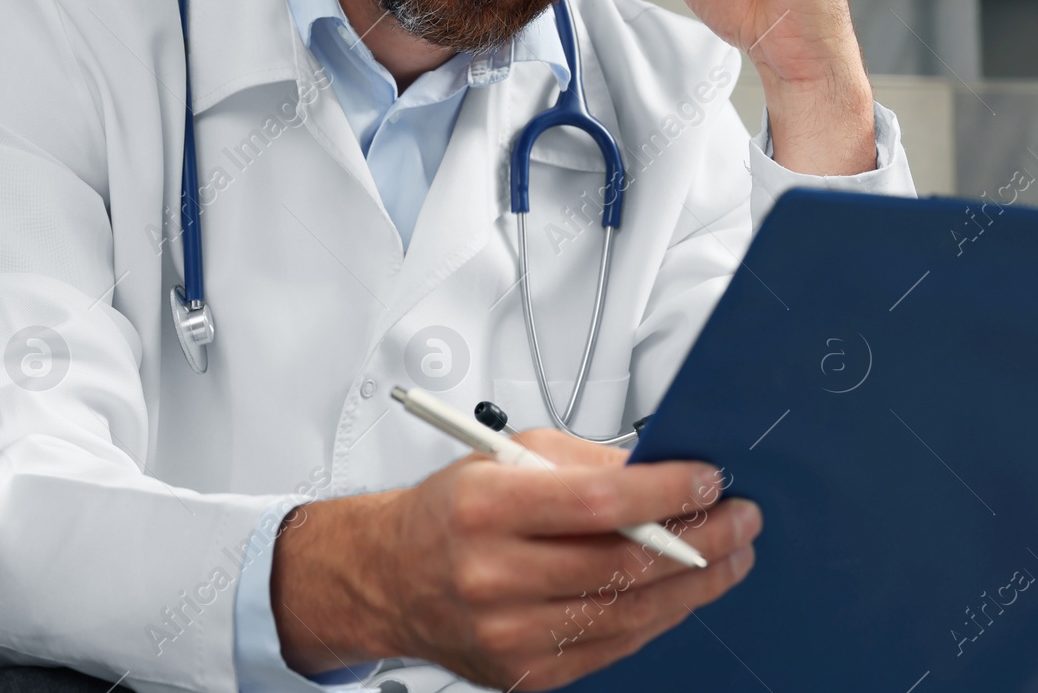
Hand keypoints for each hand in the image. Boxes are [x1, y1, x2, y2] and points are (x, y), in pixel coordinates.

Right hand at [270, 429, 760, 690]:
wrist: (391, 577)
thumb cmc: (448, 513)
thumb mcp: (503, 457)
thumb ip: (582, 462)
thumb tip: (659, 471)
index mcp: (483, 508)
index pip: (596, 501)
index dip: (665, 492)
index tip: (707, 480)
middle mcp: (492, 574)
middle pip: (623, 564)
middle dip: (700, 538)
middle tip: (738, 519)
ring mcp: (509, 632)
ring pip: (630, 613)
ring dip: (694, 583)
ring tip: (728, 555)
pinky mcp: (526, 672)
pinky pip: (613, 647)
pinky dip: (656, 617)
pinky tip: (680, 592)